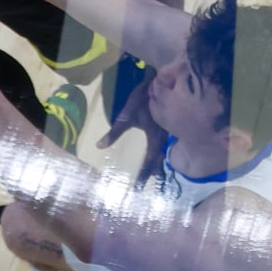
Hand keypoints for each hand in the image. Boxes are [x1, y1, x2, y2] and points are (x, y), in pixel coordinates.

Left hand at [99, 61, 166, 180]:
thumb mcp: (127, 115)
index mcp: (155, 140)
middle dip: (154, 178)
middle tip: (149, 190)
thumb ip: (114, 132)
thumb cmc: (142, 98)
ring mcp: (171, 135)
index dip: (142, 177)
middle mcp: (165, 141)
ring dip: (162, 169)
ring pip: (166, 157)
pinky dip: (165, 158)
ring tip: (157, 182)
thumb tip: (99, 146)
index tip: (137, 190)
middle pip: (160, 164)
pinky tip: (162, 161)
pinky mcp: (172, 130)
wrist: (161, 80)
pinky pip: (169, 148)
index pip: (148, 164)